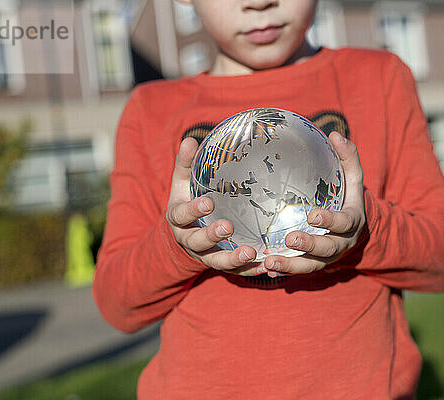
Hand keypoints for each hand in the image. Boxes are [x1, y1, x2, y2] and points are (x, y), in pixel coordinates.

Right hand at [165, 138, 263, 275]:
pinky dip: (249, 271)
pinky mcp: (220, 265)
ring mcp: (205, 255)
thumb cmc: (189, 201)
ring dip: (232, 259)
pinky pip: (235, 272)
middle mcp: (189, 240)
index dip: (192, 210)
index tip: (207, 202)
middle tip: (227, 227)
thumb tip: (191, 140)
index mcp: (178, 218)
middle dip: (211, 235)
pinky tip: (265, 267)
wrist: (185, 235)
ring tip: (250, 253)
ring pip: (216, 261)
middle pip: (197, 241)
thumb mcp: (183, 184)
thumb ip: (186, 164)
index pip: (181, 215)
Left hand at [263, 132, 365, 277]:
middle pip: (326, 249)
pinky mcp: (312, 265)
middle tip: (290, 238)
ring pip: (310, 266)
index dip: (329, 221)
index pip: (343, 223)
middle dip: (309, 245)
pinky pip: (298, 271)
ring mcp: (326, 258)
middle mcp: (340, 244)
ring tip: (271, 261)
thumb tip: (336, 134)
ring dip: (291, 264)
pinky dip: (284, 271)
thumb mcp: (352, 179)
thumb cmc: (347, 198)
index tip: (313, 215)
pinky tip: (266, 268)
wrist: (353, 231)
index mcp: (351, 222)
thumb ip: (348, 158)